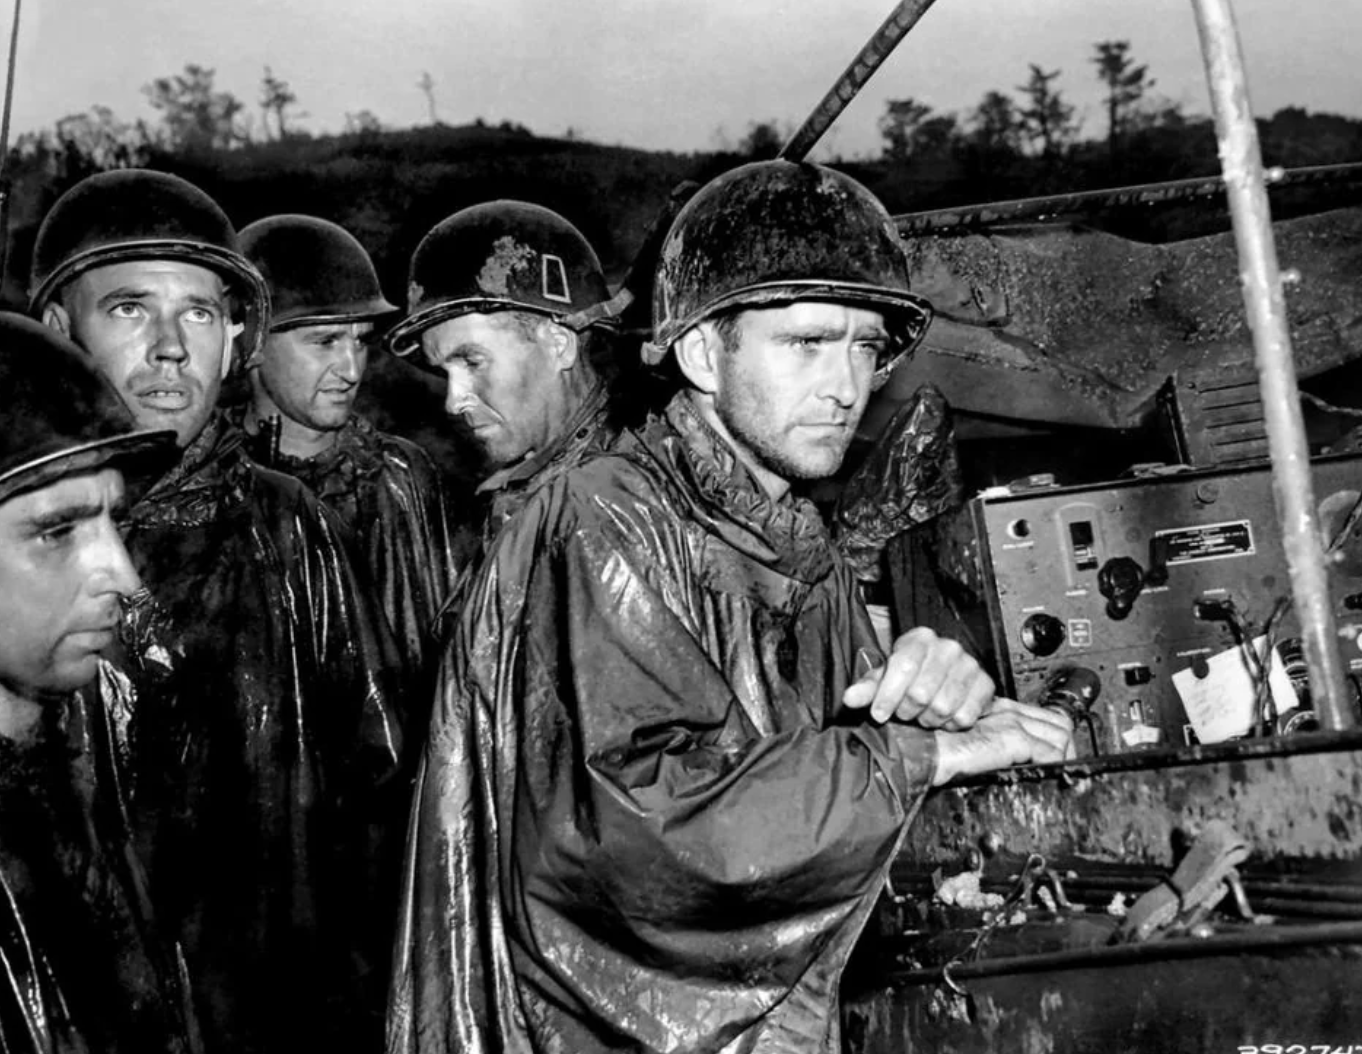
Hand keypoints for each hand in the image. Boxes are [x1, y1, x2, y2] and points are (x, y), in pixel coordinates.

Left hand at [842, 627, 993, 729]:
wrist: (946, 679)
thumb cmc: (911, 678)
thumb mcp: (885, 678)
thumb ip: (867, 688)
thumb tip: (849, 699)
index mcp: (920, 639)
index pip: (903, 667)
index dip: (888, 696)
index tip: (878, 715)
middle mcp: (948, 647)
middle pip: (921, 692)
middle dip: (907, 711)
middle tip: (905, 713)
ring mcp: (970, 665)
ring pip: (943, 707)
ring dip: (928, 719)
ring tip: (923, 714)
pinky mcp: (986, 685)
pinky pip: (965, 717)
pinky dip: (950, 725)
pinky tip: (943, 717)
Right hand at [929, 698, 1075, 786]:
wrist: (923, 752)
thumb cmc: (936, 750)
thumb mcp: (971, 743)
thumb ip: (991, 744)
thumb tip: (1014, 761)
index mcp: (996, 709)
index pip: (1042, 715)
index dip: (1054, 736)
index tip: (1055, 755)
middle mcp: (1006, 710)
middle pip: (1058, 722)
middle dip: (1066, 746)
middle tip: (1061, 766)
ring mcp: (1010, 721)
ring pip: (1060, 734)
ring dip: (1064, 755)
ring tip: (1057, 772)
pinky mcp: (1012, 737)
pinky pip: (1050, 751)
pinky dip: (1055, 764)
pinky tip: (1046, 774)